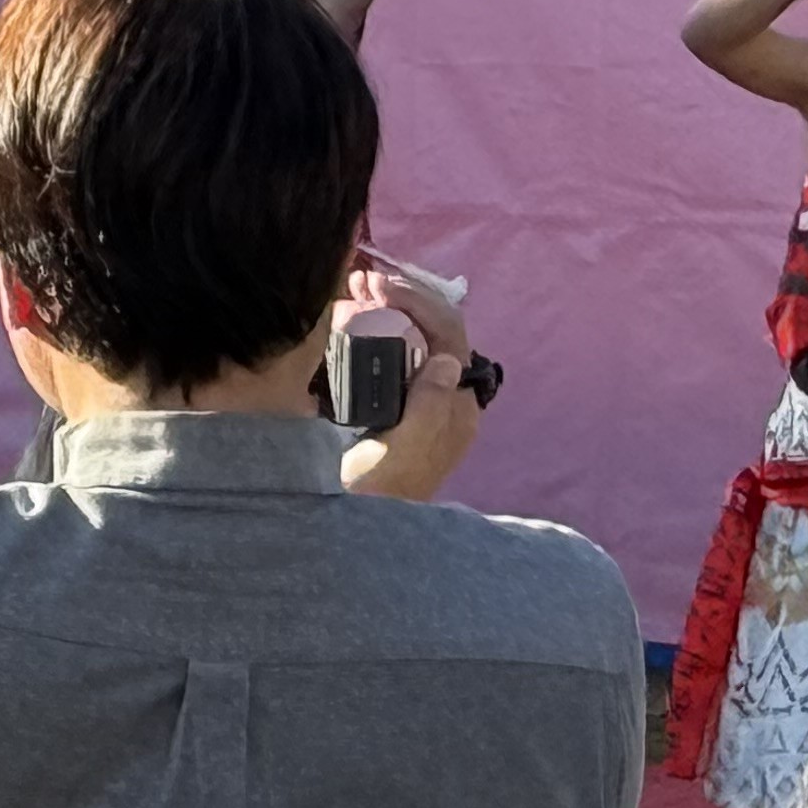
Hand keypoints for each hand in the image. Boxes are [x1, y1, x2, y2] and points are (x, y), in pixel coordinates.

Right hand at [340, 264, 483, 499]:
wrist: (356, 529)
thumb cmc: (377, 491)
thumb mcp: (404, 454)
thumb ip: (431, 409)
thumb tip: (445, 358)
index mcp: (456, 408)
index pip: (450, 336)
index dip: (417, 302)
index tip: (375, 287)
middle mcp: (447, 399)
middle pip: (437, 331)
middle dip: (404, 297)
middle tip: (359, 279)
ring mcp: (422, 400)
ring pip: (418, 337)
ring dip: (391, 307)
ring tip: (354, 288)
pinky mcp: (397, 403)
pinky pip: (398, 352)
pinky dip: (378, 326)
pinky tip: (352, 317)